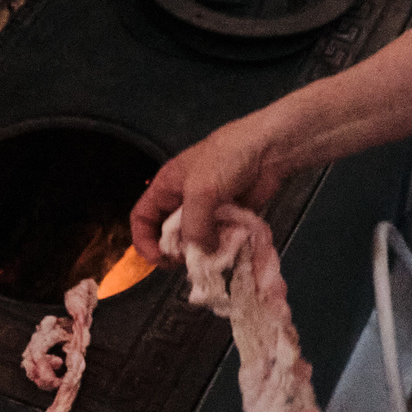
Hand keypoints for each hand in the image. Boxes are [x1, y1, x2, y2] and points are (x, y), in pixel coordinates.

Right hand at [130, 116, 289, 259]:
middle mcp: (183, 200)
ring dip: (202, 252)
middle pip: (168, 234)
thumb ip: (193, 226)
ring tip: (212, 259)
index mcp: (167, 187)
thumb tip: (201, 253)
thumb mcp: (201, 191)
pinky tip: (229, 251)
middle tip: (188, 261)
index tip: (159, 258)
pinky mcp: (229, 217)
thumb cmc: (227, 160)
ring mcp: (208, 210)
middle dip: (175, 251)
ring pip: (196, 240)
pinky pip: (219, 239)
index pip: (142, 218)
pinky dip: (222, 248)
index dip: (144, 240)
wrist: (268, 149)